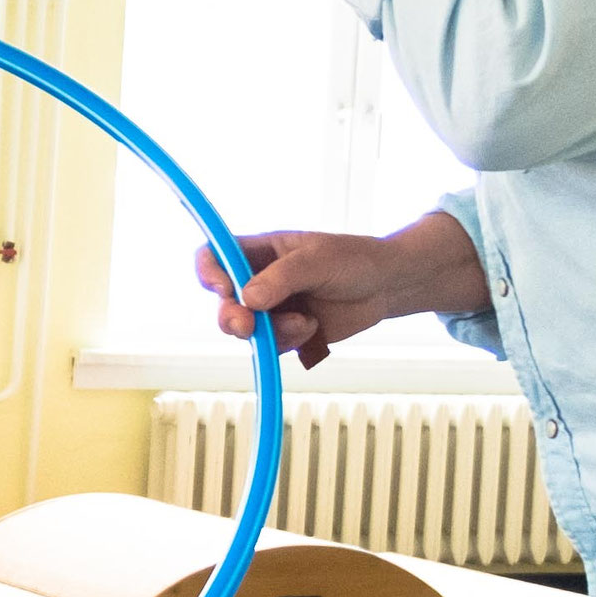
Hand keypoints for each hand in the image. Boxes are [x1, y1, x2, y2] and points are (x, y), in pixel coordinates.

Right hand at [200, 228, 415, 370]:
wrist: (387, 287)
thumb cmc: (354, 260)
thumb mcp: (317, 260)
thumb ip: (282, 278)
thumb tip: (246, 299)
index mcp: (260, 251)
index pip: (215, 256)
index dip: (209, 272)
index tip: (221, 287)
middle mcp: (258, 279)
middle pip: (223, 301)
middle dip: (232, 316)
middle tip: (247, 327)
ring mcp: (271, 308)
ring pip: (245, 329)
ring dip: (270, 332)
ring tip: (305, 323)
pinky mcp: (285, 332)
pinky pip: (271, 345)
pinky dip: (289, 341)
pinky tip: (312, 327)